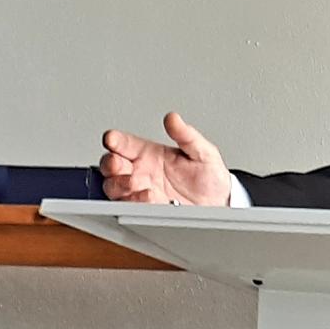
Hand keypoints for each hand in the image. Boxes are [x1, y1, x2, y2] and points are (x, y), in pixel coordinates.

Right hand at [100, 111, 231, 205]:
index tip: (111, 138)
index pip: (124, 143)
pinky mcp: (145, 209)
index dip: (114, 140)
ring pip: (114, 187)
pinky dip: (135, 202)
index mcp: (149, 153)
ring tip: (139, 184)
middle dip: (111, 164)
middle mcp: (140, 171)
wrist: (218, 202)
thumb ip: (186, 135)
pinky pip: (130, 206)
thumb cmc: (209, 176)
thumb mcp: (202, 152)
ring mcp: (140, 191)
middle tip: (119, 165)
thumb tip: (173, 119)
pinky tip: (149, 196)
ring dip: (121, 185)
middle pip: (111, 165)